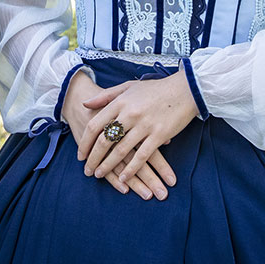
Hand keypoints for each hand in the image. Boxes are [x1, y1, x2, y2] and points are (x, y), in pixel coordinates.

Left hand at [76, 73, 196, 187]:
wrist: (185, 90)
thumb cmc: (155, 89)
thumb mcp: (128, 87)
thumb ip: (106, 96)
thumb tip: (85, 103)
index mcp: (120, 102)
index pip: (95, 125)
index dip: (85, 142)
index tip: (80, 154)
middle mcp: (130, 114)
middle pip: (104, 140)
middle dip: (93, 158)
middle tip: (87, 170)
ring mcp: (145, 125)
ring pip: (120, 151)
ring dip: (108, 166)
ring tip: (99, 174)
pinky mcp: (159, 135)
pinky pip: (141, 156)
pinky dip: (130, 170)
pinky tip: (123, 178)